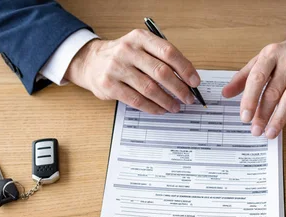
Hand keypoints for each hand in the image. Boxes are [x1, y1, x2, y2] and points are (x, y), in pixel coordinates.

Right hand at [65, 30, 200, 113]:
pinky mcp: (109, 85)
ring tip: (176, 106)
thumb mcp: (141, 48)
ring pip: (150, 88)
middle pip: (161, 72)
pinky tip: (160, 110)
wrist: (91, 61)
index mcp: (140, 38)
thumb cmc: (123, 57)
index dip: (185, 68)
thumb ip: (161, 59)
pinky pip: (136, 100)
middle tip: (188, 98)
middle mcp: (128, 50)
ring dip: (167, 100)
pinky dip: (152, 107)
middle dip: (179, 88)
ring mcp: (117, 67)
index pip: (168, 52)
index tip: (195, 82)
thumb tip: (187, 79)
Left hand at [222, 36, 285, 138]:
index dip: (250, 99)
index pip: (257, 79)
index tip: (245, 117)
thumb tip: (225, 94)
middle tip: (256, 131)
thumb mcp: (263, 60)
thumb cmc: (285, 55)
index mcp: (271, 54)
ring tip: (271, 133)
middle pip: (273, 91)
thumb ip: (244, 77)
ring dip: (280, 118)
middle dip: (263, 114)